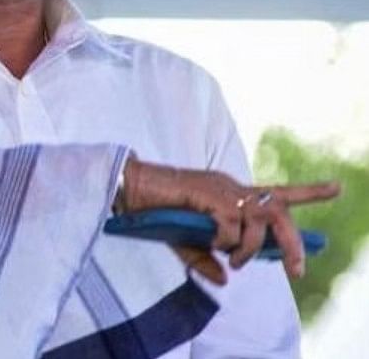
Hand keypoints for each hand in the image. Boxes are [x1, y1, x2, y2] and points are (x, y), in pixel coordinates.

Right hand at [118, 155, 339, 284]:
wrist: (130, 189)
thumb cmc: (154, 210)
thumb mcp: (184, 242)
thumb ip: (206, 259)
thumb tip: (226, 279)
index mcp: (231, 193)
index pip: (278, 191)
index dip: (309, 191)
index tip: (337, 188)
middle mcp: (233, 188)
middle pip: (279, 209)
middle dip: (294, 242)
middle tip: (296, 269)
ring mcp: (223, 189)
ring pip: (259, 222)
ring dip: (251, 249)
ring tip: (234, 259)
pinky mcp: (210, 195)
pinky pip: (232, 226)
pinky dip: (226, 242)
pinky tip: (212, 243)